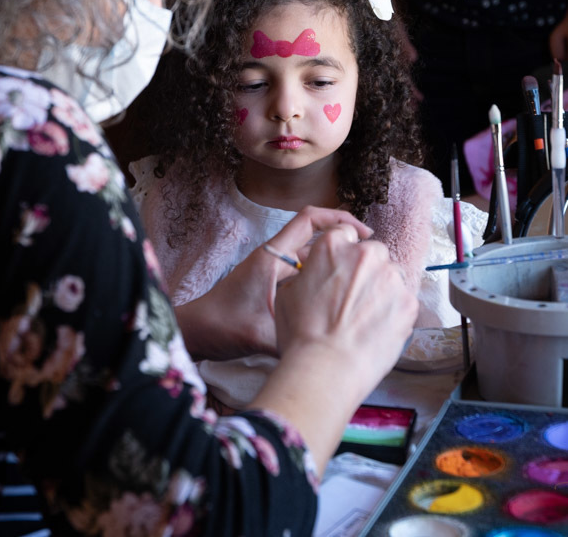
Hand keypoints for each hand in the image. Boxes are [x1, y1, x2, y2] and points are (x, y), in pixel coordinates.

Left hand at [174, 207, 372, 361]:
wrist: (196, 332)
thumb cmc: (221, 326)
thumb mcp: (261, 334)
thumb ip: (293, 338)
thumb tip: (331, 348)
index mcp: (272, 257)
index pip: (309, 219)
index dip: (339, 218)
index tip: (363, 233)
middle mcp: (275, 260)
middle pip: (316, 240)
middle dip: (344, 247)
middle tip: (372, 262)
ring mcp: (274, 275)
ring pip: (312, 262)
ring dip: (334, 267)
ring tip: (363, 282)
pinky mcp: (273, 290)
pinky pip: (304, 280)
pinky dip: (322, 284)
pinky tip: (339, 302)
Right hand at [273, 228, 418, 399]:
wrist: (326, 367)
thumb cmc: (301, 334)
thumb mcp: (289, 293)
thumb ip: (309, 274)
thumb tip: (317, 277)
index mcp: (331, 246)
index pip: (345, 233)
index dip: (343, 251)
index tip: (343, 266)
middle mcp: (364, 254)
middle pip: (372, 252)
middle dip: (366, 269)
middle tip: (353, 297)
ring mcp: (390, 277)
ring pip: (391, 275)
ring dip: (382, 289)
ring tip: (366, 317)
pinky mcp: (409, 301)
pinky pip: (404, 299)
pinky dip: (395, 311)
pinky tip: (377, 329)